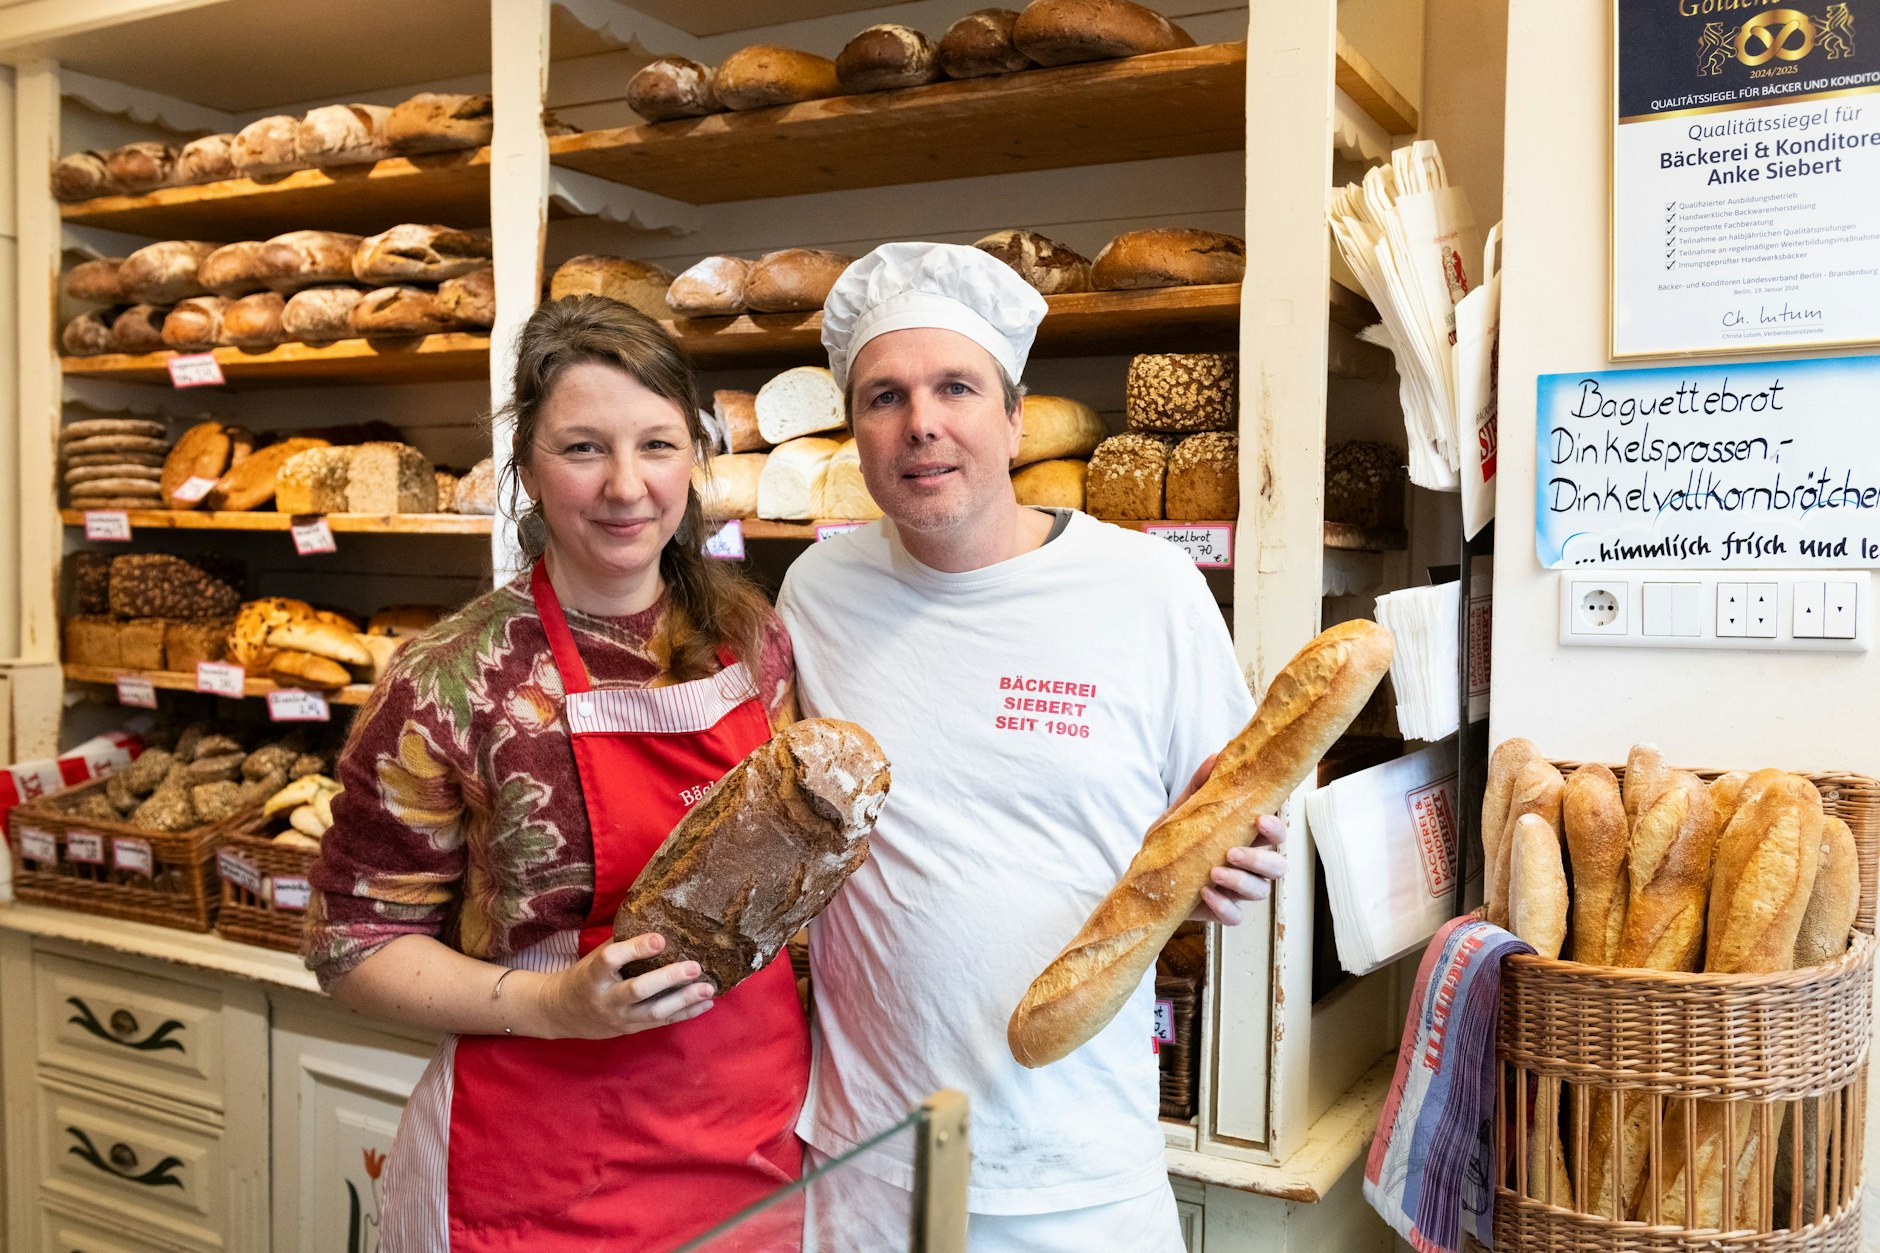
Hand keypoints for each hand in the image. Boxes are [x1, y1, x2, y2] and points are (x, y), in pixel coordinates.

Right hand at [536, 932, 714, 1039]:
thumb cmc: (587, 975)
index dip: (635, 948)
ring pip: (654, 1012)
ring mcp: (619, 1017)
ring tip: (708, 988)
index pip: (612, 959)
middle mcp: (606, 998)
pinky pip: (661, 1023)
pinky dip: (685, 1014)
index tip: (661, 938)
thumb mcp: (596, 956)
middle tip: (695, 966)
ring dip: (684, 1000)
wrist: (562, 1013)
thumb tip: (659, 914)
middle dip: (668, 978)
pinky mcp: (631, 1029)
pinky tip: (706, 1004)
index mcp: (594, 974)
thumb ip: (623, 941)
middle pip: (638, 990)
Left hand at [1161, 753, 1289, 925]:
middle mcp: (1249, 866)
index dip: (1275, 829)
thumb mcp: (1181, 813)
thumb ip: (1199, 788)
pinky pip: (1236, 917)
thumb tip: (1215, 757)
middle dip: (1260, 860)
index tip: (1259, 821)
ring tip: (1214, 872)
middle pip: (1277, 867)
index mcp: (1245, 838)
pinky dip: (1224, 907)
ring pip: (1260, 891)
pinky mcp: (1222, 911)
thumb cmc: (1172, 842)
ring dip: (1240, 882)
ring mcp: (1237, 891)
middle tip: (1232, 852)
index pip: (1275, 834)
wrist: (1145, 877)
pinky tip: (1205, 893)